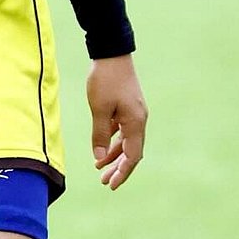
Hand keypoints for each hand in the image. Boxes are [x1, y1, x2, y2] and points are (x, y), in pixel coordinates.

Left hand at [87, 55, 146, 189]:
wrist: (112, 53)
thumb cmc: (105, 80)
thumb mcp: (99, 108)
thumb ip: (99, 133)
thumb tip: (99, 156)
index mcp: (135, 122)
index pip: (132, 156)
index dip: (123, 172)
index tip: (111, 185)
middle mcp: (139, 120)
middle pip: (132, 152)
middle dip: (119, 168)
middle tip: (104, 182)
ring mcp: (135, 113)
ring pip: (127, 141)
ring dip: (114, 155)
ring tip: (99, 166)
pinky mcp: (128, 106)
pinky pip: (123, 130)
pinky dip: (113, 140)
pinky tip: (102, 146)